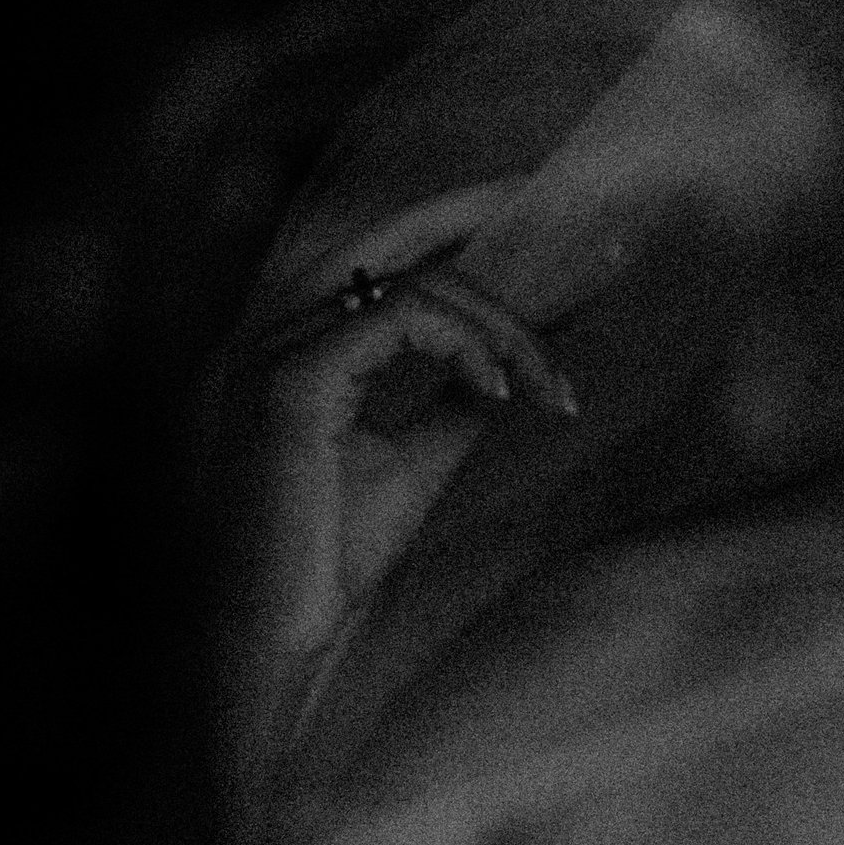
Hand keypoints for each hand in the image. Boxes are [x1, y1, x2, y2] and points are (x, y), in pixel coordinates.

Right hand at [210, 203, 583, 812]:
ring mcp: (272, 350)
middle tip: (571, 226)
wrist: (272, 634)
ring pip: (416, 286)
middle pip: (392, 238)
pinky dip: (467, 345)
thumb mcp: (414, 462)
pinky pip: (399, 321)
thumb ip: (458, 399)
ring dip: (505, 329)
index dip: (458, 222)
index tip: (539, 218)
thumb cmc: (327, 558)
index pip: (382, 256)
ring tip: (552, 387)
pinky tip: (501, 390)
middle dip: (482, 210)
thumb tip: (524, 358)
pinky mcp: (288, 381)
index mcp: (296, 344)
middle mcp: (275, 331)